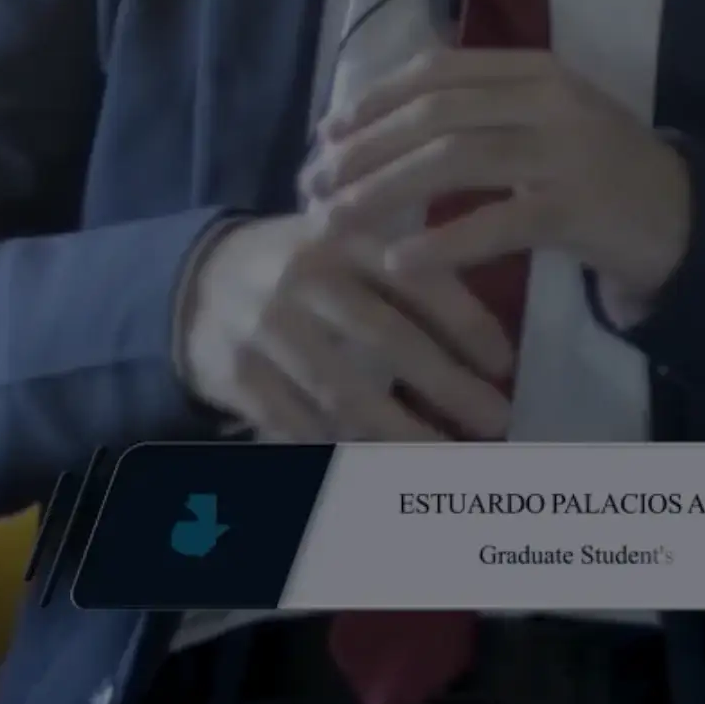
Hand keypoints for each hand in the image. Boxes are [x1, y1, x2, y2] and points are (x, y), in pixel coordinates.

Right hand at [172, 211, 516, 442]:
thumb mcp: (347, 242)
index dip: (466, 322)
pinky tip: (376, 466)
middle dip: (447, 385)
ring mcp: (267, 327)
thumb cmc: (300, 263)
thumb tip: (488, 334)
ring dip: (399, 430)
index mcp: (343, 237)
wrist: (199, 278)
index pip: (415, 279)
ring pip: (342, 391)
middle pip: (386, 338)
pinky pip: (297, 421)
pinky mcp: (239, 373)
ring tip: (446, 457)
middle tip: (495, 420)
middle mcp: (305, 277)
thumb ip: (407, 269)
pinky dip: (338, 445)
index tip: (504, 364)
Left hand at [299, 49, 692, 323]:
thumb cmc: (600, 168)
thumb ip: (482, 108)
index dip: (373, 100)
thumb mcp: (546, 117)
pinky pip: (494, 224)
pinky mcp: (573, 209)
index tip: (326, 132)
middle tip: (315, 182)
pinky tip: (398, 262)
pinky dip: (440, 244)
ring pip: (452, 160)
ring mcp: (563, 152)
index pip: (437, 72)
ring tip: (336, 218)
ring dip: (382, 190)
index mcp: (535, 69)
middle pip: (433, 113)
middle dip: (363, 148)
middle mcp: (547, 100)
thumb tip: (383, 120)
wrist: (683, 215)